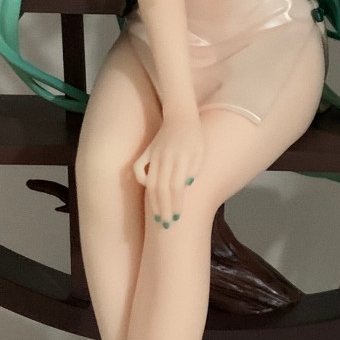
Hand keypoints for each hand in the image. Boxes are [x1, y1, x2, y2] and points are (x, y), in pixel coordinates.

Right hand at [133, 112, 204, 226]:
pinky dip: (141, 181)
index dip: (176, 204)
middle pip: (162, 188)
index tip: (177, 218)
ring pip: (151, 183)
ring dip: (153, 202)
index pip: (176, 186)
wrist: (180, 115)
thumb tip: (187, 184)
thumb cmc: (194, 136)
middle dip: (164, 209)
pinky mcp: (147, 152)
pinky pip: (138, 168)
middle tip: (166, 225)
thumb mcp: (201, 151)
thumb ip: (195, 167)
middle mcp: (166, 159)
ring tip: (157, 217)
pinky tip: (147, 192)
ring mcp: (154, 155)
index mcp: (181, 159)